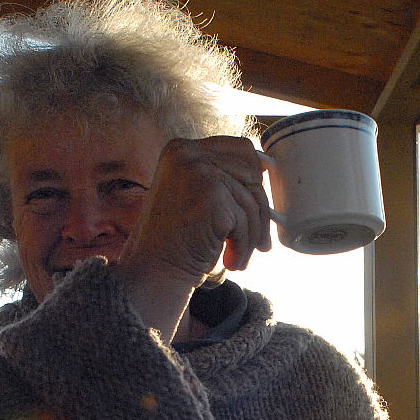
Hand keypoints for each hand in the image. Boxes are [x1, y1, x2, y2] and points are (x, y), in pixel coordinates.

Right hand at [115, 136, 271, 340]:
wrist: (154, 270)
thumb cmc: (175, 241)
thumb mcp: (194, 196)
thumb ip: (221, 179)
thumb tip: (265, 172)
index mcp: (181, 149)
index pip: (241, 149)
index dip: (256, 176)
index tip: (259, 200)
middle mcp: (188, 154)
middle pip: (252, 175)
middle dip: (259, 212)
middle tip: (259, 242)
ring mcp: (199, 172)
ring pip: (251, 201)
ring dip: (251, 235)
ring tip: (238, 257)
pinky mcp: (211, 196)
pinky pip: (246, 220)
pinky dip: (243, 245)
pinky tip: (230, 260)